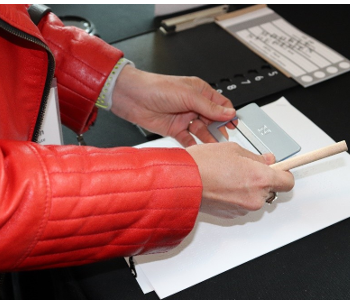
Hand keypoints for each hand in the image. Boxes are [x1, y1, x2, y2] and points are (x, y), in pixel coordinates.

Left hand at [111, 66, 235, 146]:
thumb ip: (209, 107)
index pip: (220, 104)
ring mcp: (184, 118)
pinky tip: (199, 150)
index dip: (228, 114)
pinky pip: (188, 139)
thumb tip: (229, 113)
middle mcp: (193, 105)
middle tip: (224, 138)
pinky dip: (194, 145)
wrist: (132, 97)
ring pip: (201, 131)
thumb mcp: (189, 95)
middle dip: (219, 129)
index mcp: (199, 92)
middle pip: (212, 120)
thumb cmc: (157, 88)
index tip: (234, 124)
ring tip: (214, 147)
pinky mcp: (174, 129)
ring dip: (208, 138)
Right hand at [186, 142, 294, 218]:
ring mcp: (243, 208)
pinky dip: (236, 196)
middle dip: (262, 179)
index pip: (287, 181)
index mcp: (260, 178)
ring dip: (248, 188)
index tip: (280, 169)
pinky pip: (241, 204)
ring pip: (255, 197)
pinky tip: (222, 185)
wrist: (181, 182)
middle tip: (247, 167)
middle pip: (271, 189)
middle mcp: (255, 197)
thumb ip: (255, 157)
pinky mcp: (231, 214)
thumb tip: (266, 160)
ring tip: (229, 175)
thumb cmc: (203, 164)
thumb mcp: (233, 149)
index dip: (284, 173)